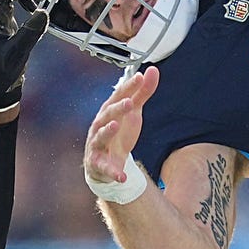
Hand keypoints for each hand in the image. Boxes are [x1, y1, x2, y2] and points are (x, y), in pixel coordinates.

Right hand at [85, 66, 157, 191]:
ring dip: (107, 131)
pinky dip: (113, 172)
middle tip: (131, 102)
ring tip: (116, 126)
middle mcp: (100, 125)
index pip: (118, 96)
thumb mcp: (134, 113)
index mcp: (109, 111)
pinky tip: (121, 176)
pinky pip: (105, 168)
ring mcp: (97, 144)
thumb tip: (151, 71)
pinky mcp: (98, 163)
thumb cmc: (119, 133)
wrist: (107, 163)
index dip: (128, 87)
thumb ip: (143, 93)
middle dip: (118, 108)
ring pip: (100, 136)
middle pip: (107, 114)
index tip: (140, 77)